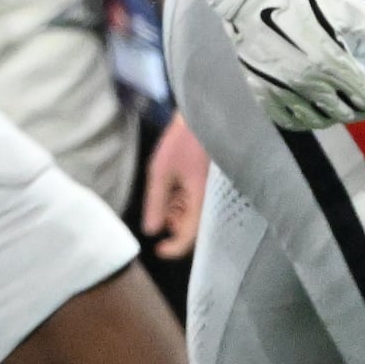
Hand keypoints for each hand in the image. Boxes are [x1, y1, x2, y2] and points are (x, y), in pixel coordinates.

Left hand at [140, 113, 208, 258]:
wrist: (202, 115)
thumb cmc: (181, 141)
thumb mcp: (161, 171)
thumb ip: (156, 202)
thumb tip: (151, 230)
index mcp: (201, 199)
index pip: (189, 237)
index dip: (173, 248)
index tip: (158, 249)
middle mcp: (212, 200)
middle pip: (195, 229)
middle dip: (175, 226)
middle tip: (159, 211)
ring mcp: (214, 192)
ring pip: (197, 216)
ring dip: (179, 213)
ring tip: (166, 193)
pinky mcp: (213, 184)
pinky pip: (201, 203)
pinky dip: (185, 202)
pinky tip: (175, 187)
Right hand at [202, 0, 364, 133]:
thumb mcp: (350, 7)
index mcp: (332, 62)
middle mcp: (309, 84)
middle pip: (347, 112)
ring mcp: (283, 91)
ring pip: (319, 120)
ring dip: (339, 116)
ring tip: (346, 105)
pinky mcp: (261, 92)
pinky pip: (289, 120)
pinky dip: (307, 121)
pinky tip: (314, 112)